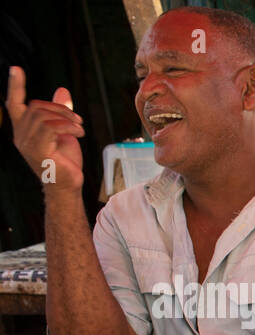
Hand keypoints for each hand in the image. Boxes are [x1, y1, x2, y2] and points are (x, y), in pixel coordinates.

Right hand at [5, 66, 84, 192]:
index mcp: (23, 130)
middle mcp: (20, 136)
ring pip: (43, 116)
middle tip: (78, 120)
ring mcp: (27, 144)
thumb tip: (62, 91)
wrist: (67, 186)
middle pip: (35, 107)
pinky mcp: (38, 151)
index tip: (16, 69)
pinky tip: (79, 132)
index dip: (15, 86)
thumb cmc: (64, 161)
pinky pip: (50, 127)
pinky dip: (67, 126)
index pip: (14, 104)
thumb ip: (59, 112)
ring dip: (66, 118)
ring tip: (80, 127)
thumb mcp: (63, 131)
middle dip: (59, 109)